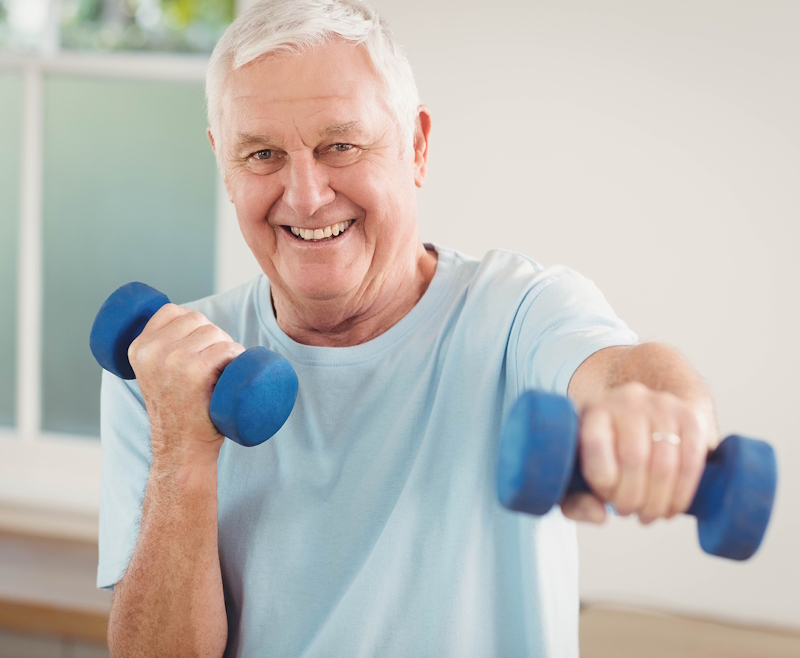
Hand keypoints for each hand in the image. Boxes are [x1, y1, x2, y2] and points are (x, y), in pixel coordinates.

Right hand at [128, 304, 244, 462]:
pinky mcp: (194, 371)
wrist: (182, 448)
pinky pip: (227, 348)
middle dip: (214, 336)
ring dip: (228, 347)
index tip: (199, 347)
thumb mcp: (155, 374)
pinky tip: (233, 371)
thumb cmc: (178, 410)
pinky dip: (237, 355)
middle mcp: (152, 350)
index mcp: (138, 347)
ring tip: (222, 371)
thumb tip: (185, 320)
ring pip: (215, 332)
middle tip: (215, 364)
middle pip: (197, 320)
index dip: (193, 324)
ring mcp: (172, 360)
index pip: (172, 311)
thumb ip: (159, 349)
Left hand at [561, 382, 715, 523]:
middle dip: (632, 498)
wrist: (642, 414)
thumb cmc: (604, 448)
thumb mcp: (579, 467)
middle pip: (634, 457)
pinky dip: (682, 492)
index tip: (605, 499)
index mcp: (593, 407)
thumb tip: (600, 516)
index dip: (602, 483)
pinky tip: (672, 507)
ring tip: (649, 514)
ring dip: (658, 501)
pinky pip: (691, 461)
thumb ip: (575, 498)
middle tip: (628, 512)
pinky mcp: (691, 416)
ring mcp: (662, 404)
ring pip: (664, 464)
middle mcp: (627, 399)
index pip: (596, 445)